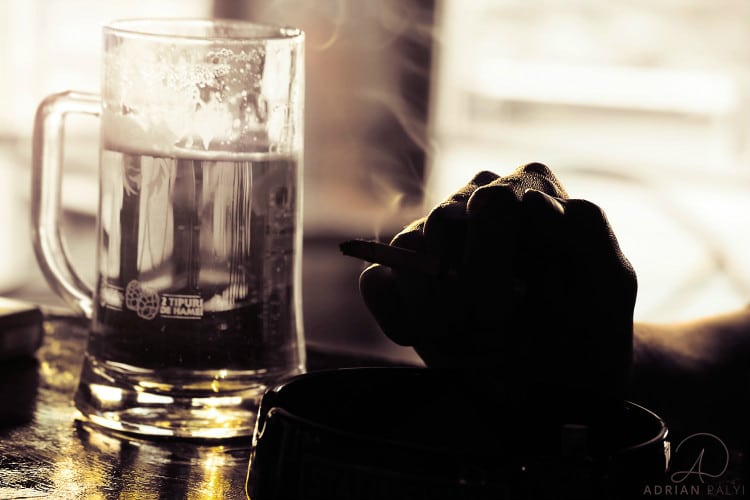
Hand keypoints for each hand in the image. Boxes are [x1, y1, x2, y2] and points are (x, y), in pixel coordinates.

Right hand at [359, 163, 637, 401]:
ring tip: (472, 341)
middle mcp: (477, 199)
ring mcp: (435, 233)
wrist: (556, 379)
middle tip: (490, 334)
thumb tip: (529, 203)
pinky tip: (434, 339)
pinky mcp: (401, 272)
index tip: (509, 315)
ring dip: (437, 313)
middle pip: (443, 224)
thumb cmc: (585, 330)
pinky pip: (377, 283)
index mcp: (528, 191)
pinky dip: (402, 320)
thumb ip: (588, 233)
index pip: (495, 205)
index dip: (492, 265)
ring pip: (407, 250)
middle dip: (462, 291)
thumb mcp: (608, 285)